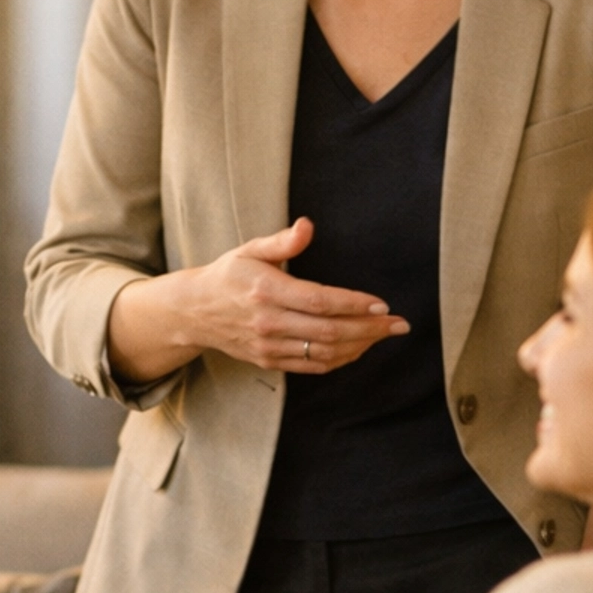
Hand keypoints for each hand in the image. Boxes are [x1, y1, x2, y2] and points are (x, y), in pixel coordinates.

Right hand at [109, 217, 408, 382]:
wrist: (194, 312)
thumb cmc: (228, 275)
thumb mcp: (249, 250)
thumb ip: (281, 242)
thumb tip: (308, 226)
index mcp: (266, 291)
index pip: (320, 301)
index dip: (354, 304)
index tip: (381, 304)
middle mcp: (268, 322)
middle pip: (329, 331)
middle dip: (369, 329)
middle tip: (399, 324)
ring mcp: (269, 346)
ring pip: (325, 352)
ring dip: (361, 345)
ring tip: (384, 334)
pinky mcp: (270, 361)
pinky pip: (313, 365)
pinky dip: (341, 359)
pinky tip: (359, 347)